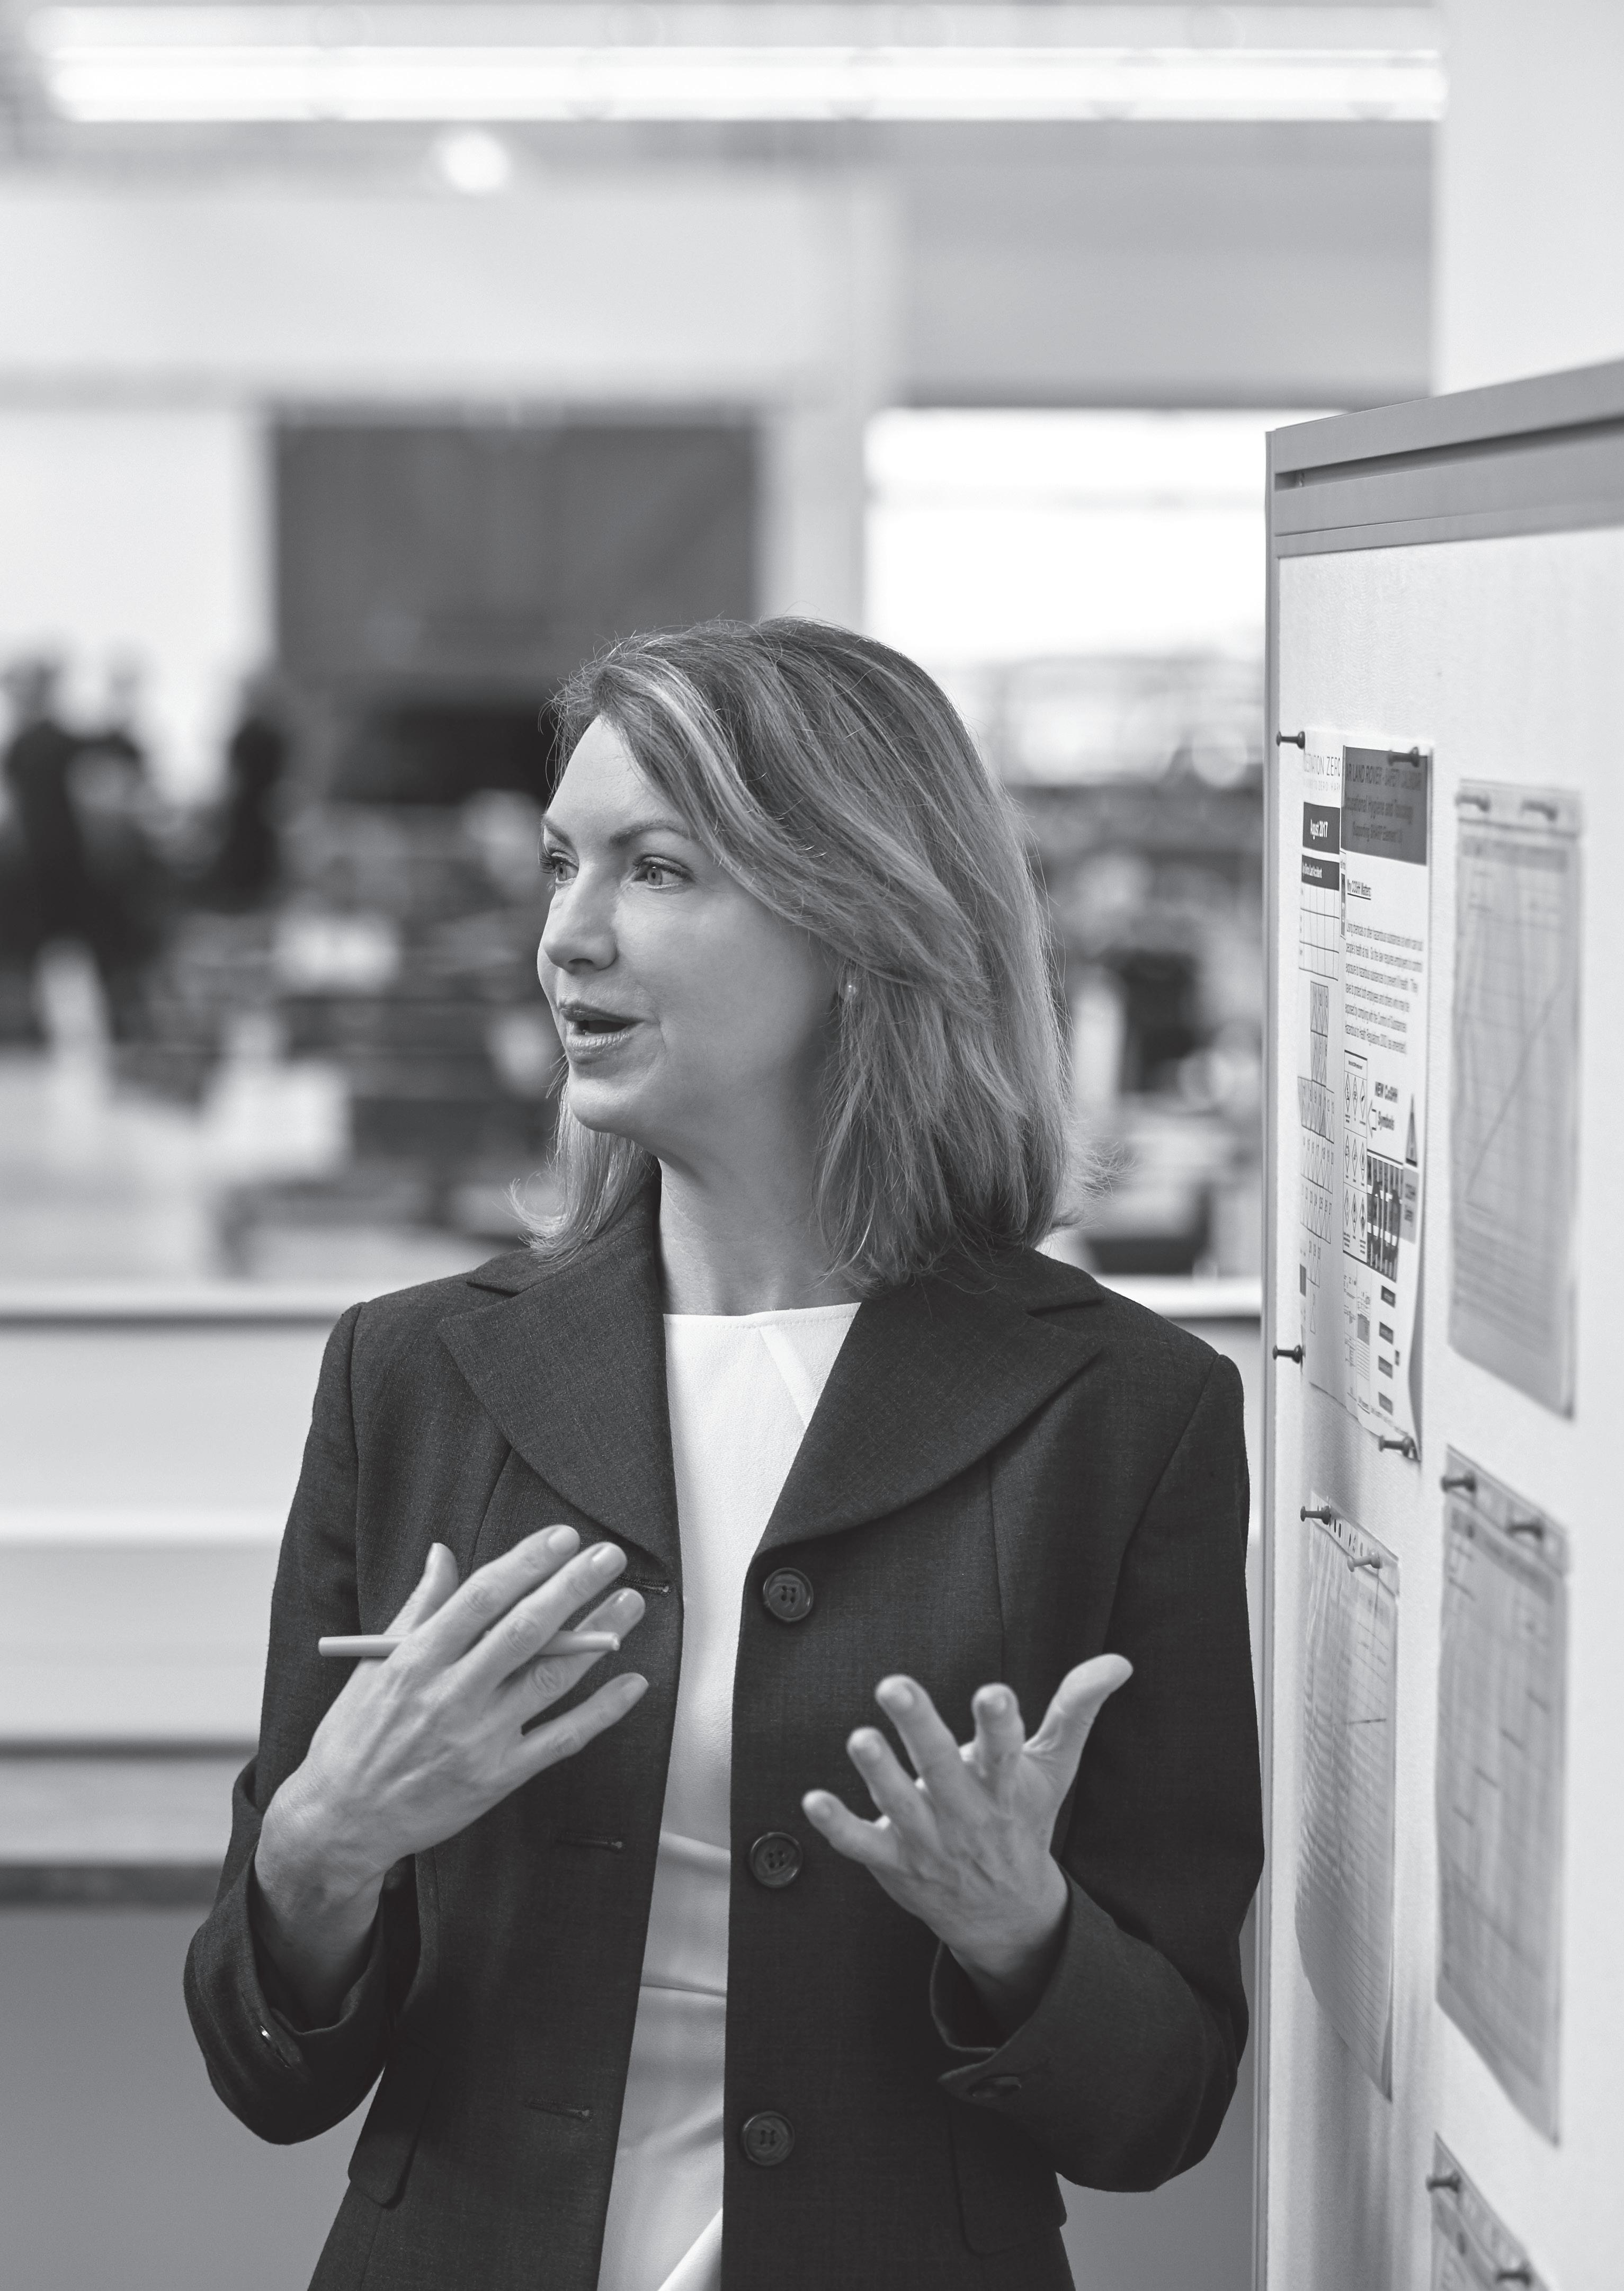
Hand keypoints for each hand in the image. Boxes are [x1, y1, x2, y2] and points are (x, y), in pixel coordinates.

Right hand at [254, 1526, 646, 2019]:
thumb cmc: (356, 1736)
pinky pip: (562, 1738)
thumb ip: (418, 1608)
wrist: (343, 1820)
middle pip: (524, 1630)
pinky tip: (631, 1683)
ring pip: (551, 1678)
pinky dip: (602, 1711)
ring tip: (629, 1603)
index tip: (562, 1537)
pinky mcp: (499, 1776)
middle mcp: (450, 1695)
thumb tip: (442, 1554)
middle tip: (608, 1556)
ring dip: (597, 1637)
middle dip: (572, 1587)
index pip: (481, 1598)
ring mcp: (478, 1738)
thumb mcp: (374, 1663)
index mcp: (415, 1660)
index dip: (526, 1562)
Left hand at [801, 1656, 1131, 2031]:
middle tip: (894, 1686)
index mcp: (1006, 1788)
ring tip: (859, 1739)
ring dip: (878, 1774)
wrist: (1004, 1913)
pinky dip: (837, 1827)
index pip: (1007, 1751)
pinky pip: (862, 1846)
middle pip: (942, 1770)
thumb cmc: (1023, 1821)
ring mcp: (928, 1841)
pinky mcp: (894, 1861)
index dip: (1000, 1723)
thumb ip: (1075, 1710)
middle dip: (920, 1729)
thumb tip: (1119, 1661)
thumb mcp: (1053, 1769)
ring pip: (899, 1806)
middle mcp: (967, 1815)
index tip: (993, 1693)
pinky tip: (811, 1801)